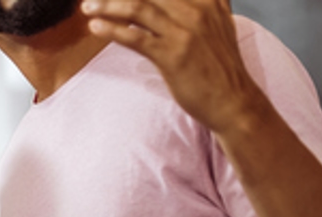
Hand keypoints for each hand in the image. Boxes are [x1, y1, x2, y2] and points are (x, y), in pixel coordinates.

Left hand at [80, 0, 268, 133]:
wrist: (233, 101)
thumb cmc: (219, 66)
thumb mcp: (216, 25)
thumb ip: (196, 6)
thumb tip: (164, 5)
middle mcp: (197, 9)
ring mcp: (185, 31)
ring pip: (138, 8)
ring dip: (108, 5)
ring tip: (88, 6)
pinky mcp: (172, 54)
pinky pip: (135, 37)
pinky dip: (112, 29)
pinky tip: (96, 26)